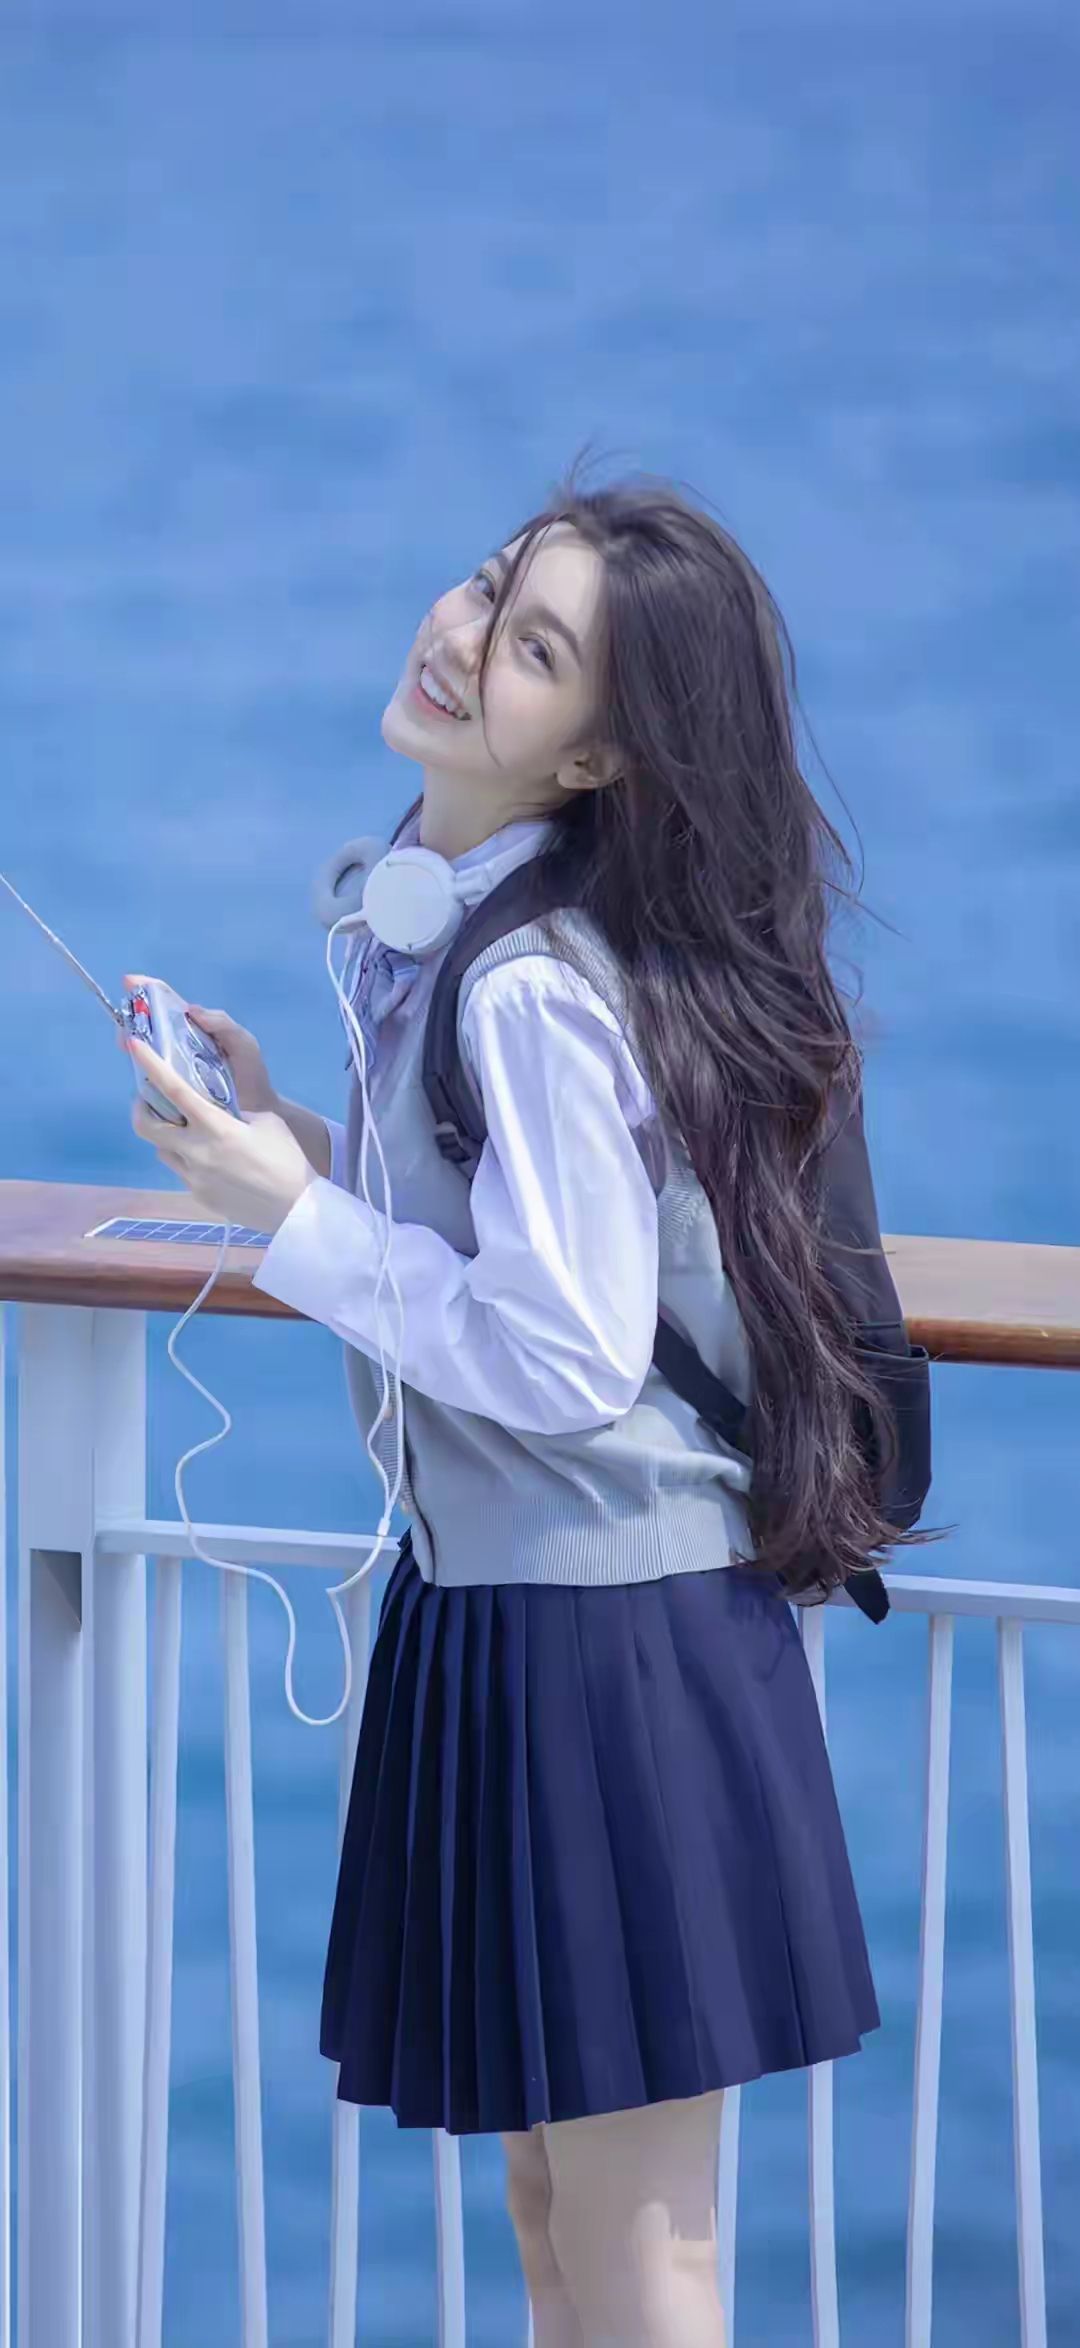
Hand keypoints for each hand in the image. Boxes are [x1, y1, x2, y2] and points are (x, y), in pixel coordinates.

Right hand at [116, 981, 279, 1115]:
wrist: (258, 1114)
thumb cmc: (251, 1074)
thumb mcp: (243, 1044)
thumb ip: (224, 1024)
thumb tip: (191, 1010)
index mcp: (196, 1028)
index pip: (168, 1002)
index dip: (147, 989)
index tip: (128, 981)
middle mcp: (179, 1045)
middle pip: (148, 1025)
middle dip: (132, 1018)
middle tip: (124, 1023)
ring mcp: (173, 1067)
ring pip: (144, 1050)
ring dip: (131, 1043)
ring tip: (127, 1043)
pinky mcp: (170, 1090)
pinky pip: (149, 1078)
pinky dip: (140, 1072)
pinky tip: (138, 1072)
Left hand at [125, 1033, 315, 1235]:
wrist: (296, 1210)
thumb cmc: (287, 1160)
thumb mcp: (266, 1123)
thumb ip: (234, 1111)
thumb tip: (215, 1110)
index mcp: (216, 1127)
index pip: (174, 1089)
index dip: (151, 1065)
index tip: (134, 1045)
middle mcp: (196, 1152)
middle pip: (146, 1125)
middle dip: (141, 1107)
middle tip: (151, 1099)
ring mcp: (194, 1177)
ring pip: (162, 1149)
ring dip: (167, 1134)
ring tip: (189, 1131)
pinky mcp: (198, 1195)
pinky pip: (182, 1170)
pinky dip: (188, 1158)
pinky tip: (213, 1160)